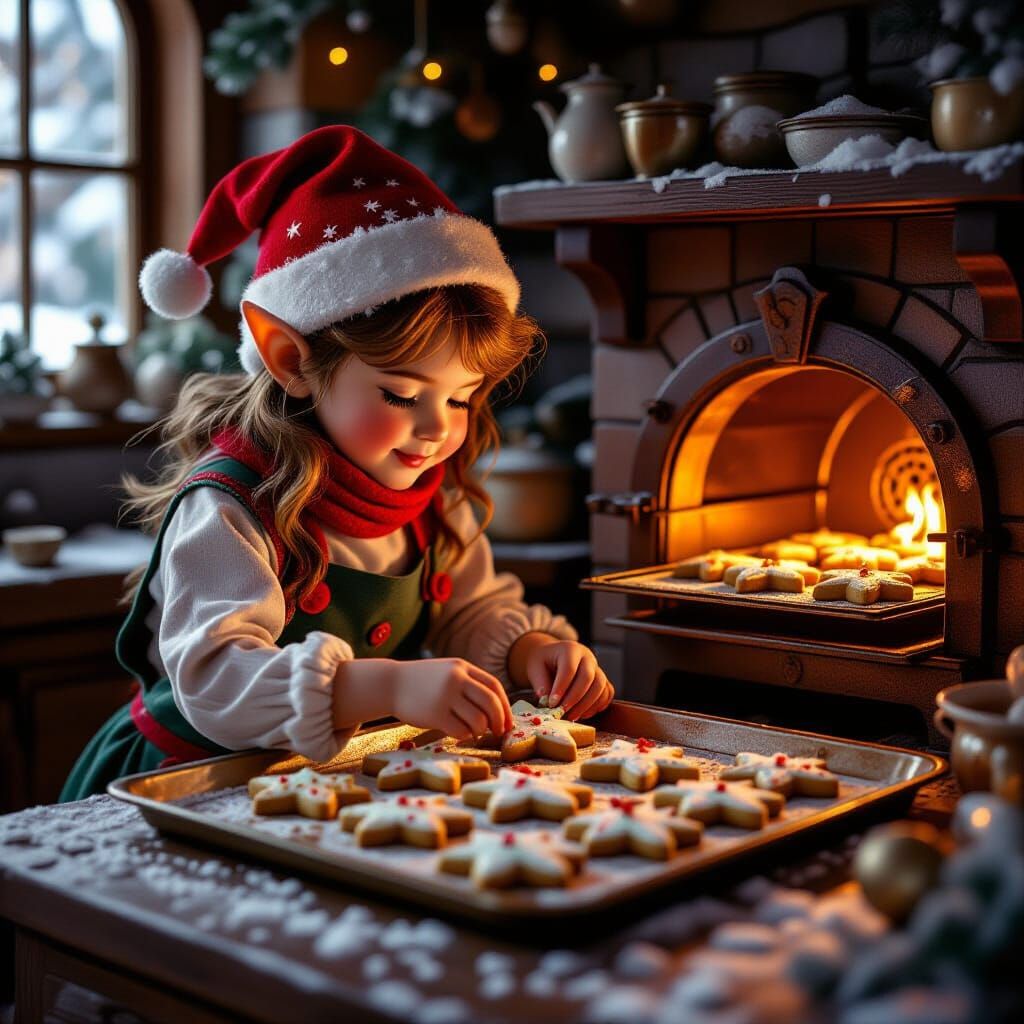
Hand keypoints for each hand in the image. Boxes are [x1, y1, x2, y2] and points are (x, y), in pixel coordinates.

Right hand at [390, 658, 512, 740]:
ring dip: (481, 730)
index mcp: (462, 667)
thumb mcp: (447, 672)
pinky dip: (465, 736)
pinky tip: (459, 734)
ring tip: (475, 732)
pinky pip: (460, 730)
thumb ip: (469, 684)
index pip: (494, 686)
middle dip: (500, 721)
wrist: (389, 684)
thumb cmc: (423, 683)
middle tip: (499, 732)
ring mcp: (445, 696)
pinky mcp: (434, 714)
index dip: (505, 706)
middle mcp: (456, 679)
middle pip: (491, 703)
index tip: (507, 721)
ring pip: (478, 720)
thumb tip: (497, 710)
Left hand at [512, 635, 614, 720]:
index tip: (552, 704)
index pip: (569, 669)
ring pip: (600, 686)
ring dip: (587, 705)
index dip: (561, 688)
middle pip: (588, 677)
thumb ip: (540, 682)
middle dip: (575, 698)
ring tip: (571, 716)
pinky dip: (598, 705)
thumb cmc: (543, 662)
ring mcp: (597, 667)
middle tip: (562, 712)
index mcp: (570, 649)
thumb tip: (546, 700)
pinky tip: (583, 713)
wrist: (553, 656)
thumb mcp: (535, 668)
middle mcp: (587, 656)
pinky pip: (607, 693)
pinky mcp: (602, 679)